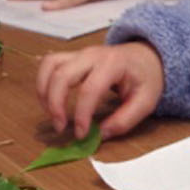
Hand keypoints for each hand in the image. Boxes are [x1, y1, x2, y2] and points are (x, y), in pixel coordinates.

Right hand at [36, 42, 164, 139]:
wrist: (146, 56)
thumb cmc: (145, 77)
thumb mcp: (146, 101)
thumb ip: (125, 120)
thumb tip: (101, 135)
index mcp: (113, 64)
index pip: (89, 89)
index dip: (81, 114)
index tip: (81, 134)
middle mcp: (91, 55)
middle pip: (62, 75)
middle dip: (55, 104)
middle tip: (60, 127)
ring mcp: (79, 54)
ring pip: (50, 66)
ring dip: (44, 92)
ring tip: (52, 114)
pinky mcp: (72, 57)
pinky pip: (49, 64)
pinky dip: (43, 82)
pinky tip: (49, 101)